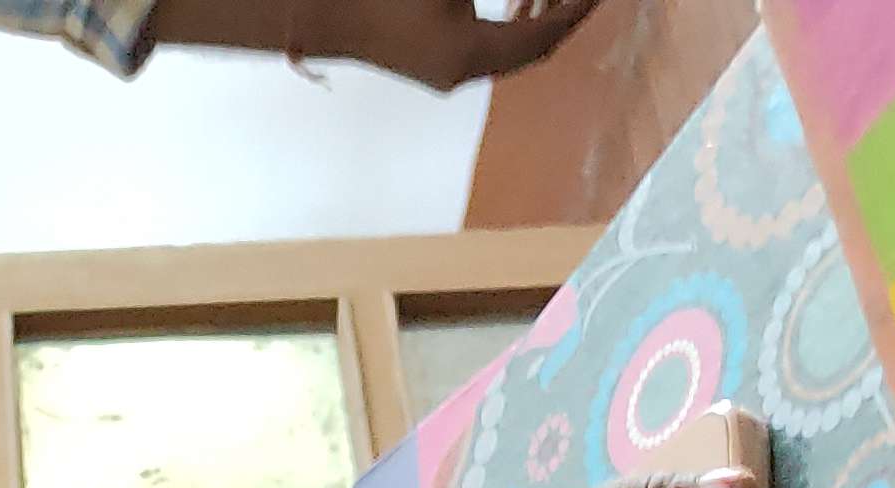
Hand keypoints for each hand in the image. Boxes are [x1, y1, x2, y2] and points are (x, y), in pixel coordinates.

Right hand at [148, 0, 603, 85]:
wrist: (315, 12)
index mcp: (472, 54)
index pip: (546, 33)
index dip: (578, 7)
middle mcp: (461, 74)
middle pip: (533, 49)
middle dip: (562, 14)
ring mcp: (442, 73)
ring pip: (511, 52)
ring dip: (535, 19)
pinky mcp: (427, 64)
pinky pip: (487, 50)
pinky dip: (509, 25)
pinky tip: (514, 2)